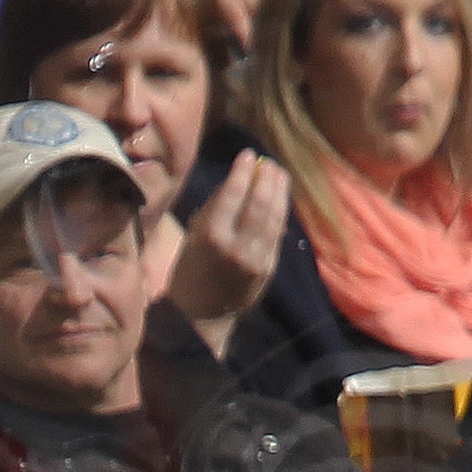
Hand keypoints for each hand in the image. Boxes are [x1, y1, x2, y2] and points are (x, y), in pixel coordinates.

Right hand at [167, 152, 288, 328]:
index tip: (248, 155)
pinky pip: (277, 234)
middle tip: (268, 163)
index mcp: (212, 238)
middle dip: (265, 179)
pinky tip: (280, 198)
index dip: (242, 172)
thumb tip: (237, 180)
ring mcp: (256, 259)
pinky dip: (280, 212)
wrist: (201, 316)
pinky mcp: (268, 268)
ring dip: (278, 192)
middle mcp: (237, 247)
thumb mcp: (194, 237)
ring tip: (279, 174)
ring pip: (273, 218)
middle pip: (258, 205)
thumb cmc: (190, 272)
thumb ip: (215, 209)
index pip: (232, 196)